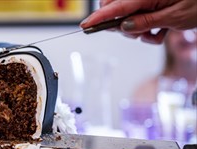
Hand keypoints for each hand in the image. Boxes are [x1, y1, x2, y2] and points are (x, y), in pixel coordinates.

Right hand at [80, 0, 196, 43]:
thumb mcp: (174, 17)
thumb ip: (146, 21)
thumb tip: (124, 27)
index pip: (117, 7)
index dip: (99, 17)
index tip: (85, 25)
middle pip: (117, 9)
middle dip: (122, 26)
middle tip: (139, 34)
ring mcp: (146, 0)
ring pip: (127, 16)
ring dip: (137, 29)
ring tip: (157, 32)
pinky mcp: (150, 4)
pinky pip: (138, 16)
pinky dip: (147, 27)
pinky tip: (161, 30)